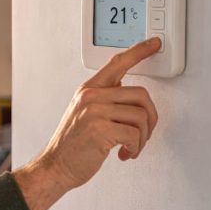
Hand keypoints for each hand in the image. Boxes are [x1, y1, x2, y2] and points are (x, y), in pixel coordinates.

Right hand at [38, 37, 160, 189]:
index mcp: (88, 90)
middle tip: (143, 133)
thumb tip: (128, 93)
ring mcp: (95, 112)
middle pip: (141, 95)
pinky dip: (135, 148)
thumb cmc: (72, 144)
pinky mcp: (101, 130)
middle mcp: (91, 96)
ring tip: (130, 146)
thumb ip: (103, 99)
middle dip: (150, 119)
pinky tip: (124, 153)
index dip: (139, 51)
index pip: (117, 63)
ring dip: (142, 138)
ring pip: (141, 116)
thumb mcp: (83, 113)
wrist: (56, 166)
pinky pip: (135, 134)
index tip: (154, 44)